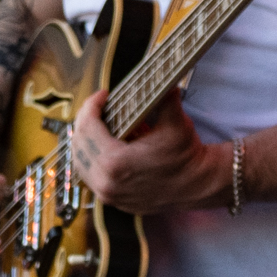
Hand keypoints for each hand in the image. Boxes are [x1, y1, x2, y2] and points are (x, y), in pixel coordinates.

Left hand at [71, 87, 230, 214]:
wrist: (198, 186)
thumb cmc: (186, 156)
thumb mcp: (175, 121)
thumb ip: (162, 96)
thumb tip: (158, 77)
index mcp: (116, 162)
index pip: (88, 127)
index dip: (92, 105)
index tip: (103, 95)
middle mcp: (106, 182)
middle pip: (79, 143)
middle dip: (86, 119)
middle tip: (99, 106)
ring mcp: (108, 194)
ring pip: (80, 161)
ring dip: (86, 139)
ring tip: (101, 123)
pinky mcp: (113, 200)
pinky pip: (91, 176)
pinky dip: (93, 158)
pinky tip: (106, 144)